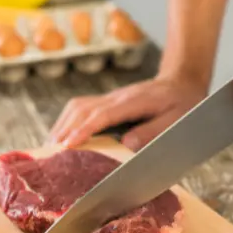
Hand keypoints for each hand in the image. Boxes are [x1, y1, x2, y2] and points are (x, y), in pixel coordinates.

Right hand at [49, 76, 206, 150]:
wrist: (182, 81)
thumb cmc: (183, 104)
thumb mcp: (176, 120)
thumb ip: (152, 132)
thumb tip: (125, 143)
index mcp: (134, 102)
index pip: (103, 114)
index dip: (84, 129)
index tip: (68, 144)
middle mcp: (117, 97)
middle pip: (82, 108)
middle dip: (64, 129)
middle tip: (50, 152)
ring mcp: (110, 97)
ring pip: (77, 106)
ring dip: (62, 125)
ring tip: (51, 147)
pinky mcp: (107, 100)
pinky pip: (80, 107)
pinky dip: (67, 121)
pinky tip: (62, 136)